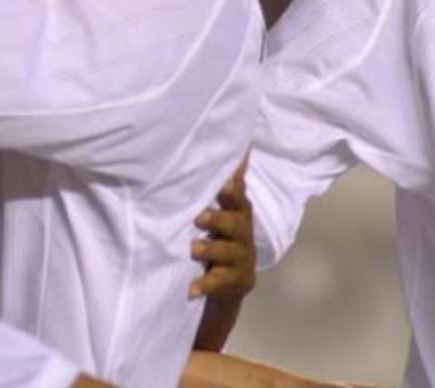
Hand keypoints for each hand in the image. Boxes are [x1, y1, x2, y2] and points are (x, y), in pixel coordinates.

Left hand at [189, 155, 254, 299]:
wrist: (231, 281)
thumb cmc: (220, 234)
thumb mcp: (220, 210)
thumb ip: (221, 184)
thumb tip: (231, 145)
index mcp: (237, 211)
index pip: (238, 195)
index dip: (232, 188)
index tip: (224, 181)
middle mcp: (243, 233)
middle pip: (235, 224)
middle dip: (218, 220)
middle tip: (199, 218)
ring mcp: (241, 258)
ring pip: (228, 253)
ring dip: (211, 249)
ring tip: (193, 249)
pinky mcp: (236, 281)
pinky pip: (220, 283)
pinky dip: (205, 285)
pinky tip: (192, 289)